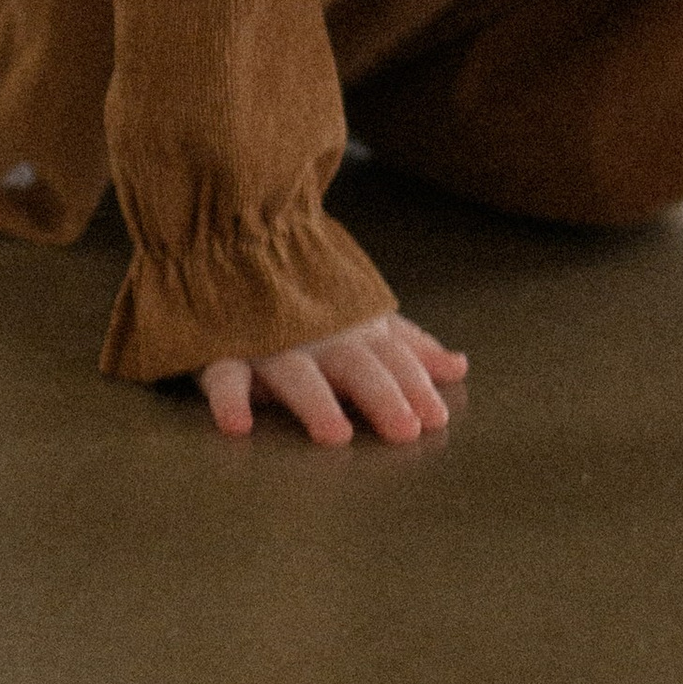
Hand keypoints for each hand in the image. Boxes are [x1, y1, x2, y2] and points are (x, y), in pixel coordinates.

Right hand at [199, 309, 467, 444]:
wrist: (232, 248)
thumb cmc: (310, 302)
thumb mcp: (362, 319)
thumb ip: (408, 345)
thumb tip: (460, 367)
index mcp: (352, 329)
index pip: (392, 357)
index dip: (414, 384)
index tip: (436, 419)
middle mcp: (316, 335)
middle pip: (353, 364)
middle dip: (381, 394)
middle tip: (406, 431)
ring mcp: (269, 342)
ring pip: (294, 371)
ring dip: (315, 401)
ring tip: (336, 436)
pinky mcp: (222, 350)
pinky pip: (223, 374)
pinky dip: (229, 397)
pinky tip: (238, 425)